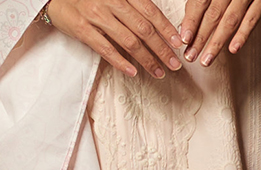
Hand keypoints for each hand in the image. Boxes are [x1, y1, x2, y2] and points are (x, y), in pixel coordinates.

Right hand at [45, 0, 184, 79]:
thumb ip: (130, 4)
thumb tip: (152, 23)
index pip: (150, 11)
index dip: (166, 28)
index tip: (178, 43)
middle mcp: (112, 2)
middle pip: (144, 29)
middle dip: (162, 48)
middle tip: (174, 64)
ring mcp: (97, 16)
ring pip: (129, 41)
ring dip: (146, 59)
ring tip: (158, 72)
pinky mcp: (83, 30)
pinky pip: (106, 49)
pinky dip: (120, 62)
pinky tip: (133, 72)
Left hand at [179, 0, 260, 65]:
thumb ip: (204, 2)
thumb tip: (186, 26)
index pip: (200, 1)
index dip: (191, 21)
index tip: (184, 40)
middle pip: (213, 13)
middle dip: (200, 37)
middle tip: (190, 56)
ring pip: (230, 18)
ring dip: (217, 42)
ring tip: (206, 60)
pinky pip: (253, 17)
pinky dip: (242, 34)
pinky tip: (233, 49)